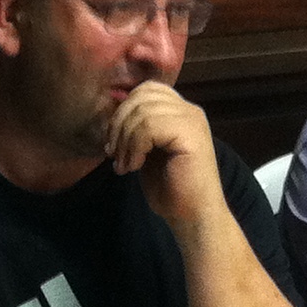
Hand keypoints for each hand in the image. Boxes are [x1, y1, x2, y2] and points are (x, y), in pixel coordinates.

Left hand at [105, 81, 226, 231]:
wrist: (193, 217)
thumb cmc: (170, 189)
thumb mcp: (148, 151)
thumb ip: (138, 129)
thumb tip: (113, 116)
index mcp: (181, 111)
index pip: (146, 89)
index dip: (123, 111)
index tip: (114, 143)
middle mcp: (189, 110)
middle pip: (141, 96)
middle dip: (119, 125)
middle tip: (114, 155)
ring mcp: (192, 121)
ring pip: (143, 111)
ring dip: (125, 139)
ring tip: (124, 164)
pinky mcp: (191, 135)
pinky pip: (150, 126)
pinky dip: (134, 147)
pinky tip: (135, 167)